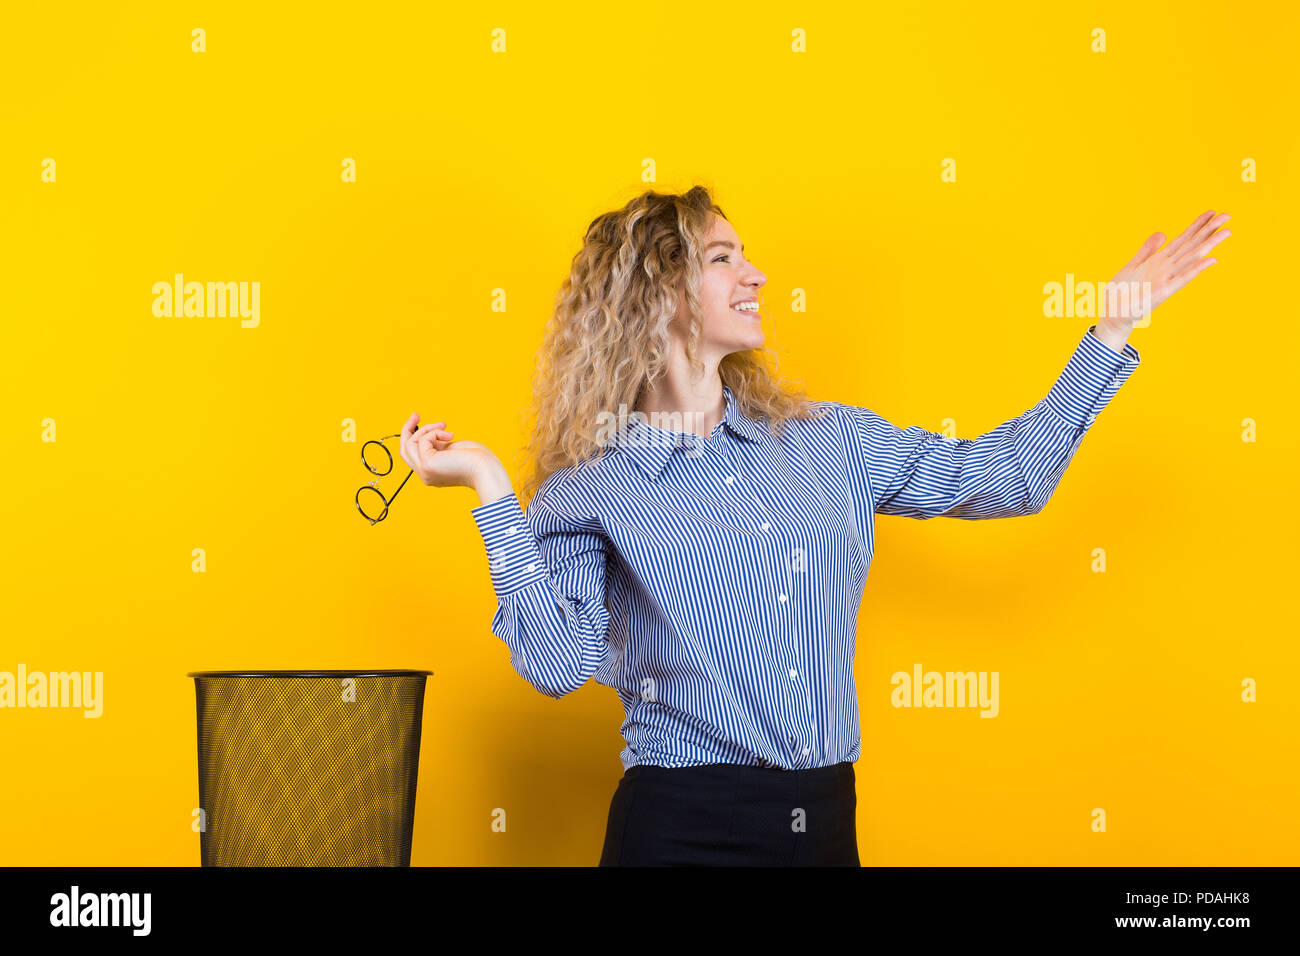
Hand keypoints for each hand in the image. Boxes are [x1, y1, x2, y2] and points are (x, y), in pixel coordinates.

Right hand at [398, 412, 498, 489]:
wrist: (486, 470)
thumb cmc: (477, 460)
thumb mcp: (451, 450)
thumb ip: (438, 445)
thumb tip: (429, 436)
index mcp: (431, 473)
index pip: (412, 456)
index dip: (413, 437)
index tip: (418, 421)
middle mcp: (425, 476)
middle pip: (405, 450)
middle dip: (408, 430)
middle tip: (416, 415)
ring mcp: (425, 471)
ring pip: (410, 443)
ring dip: (427, 429)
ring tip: (444, 426)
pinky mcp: (427, 464)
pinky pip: (423, 440)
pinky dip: (435, 432)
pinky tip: (450, 436)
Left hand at [1098, 210, 1231, 335]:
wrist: (1113, 315)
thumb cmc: (1122, 292)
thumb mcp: (1133, 265)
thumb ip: (1147, 250)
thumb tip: (1163, 233)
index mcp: (1160, 261)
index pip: (1183, 239)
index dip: (1196, 226)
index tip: (1212, 212)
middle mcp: (1166, 268)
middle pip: (1191, 245)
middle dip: (1209, 230)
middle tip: (1227, 215)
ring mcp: (1166, 279)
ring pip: (1192, 258)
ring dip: (1209, 244)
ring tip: (1226, 231)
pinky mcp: (1162, 292)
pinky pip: (1183, 278)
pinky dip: (1196, 269)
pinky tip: (1212, 260)